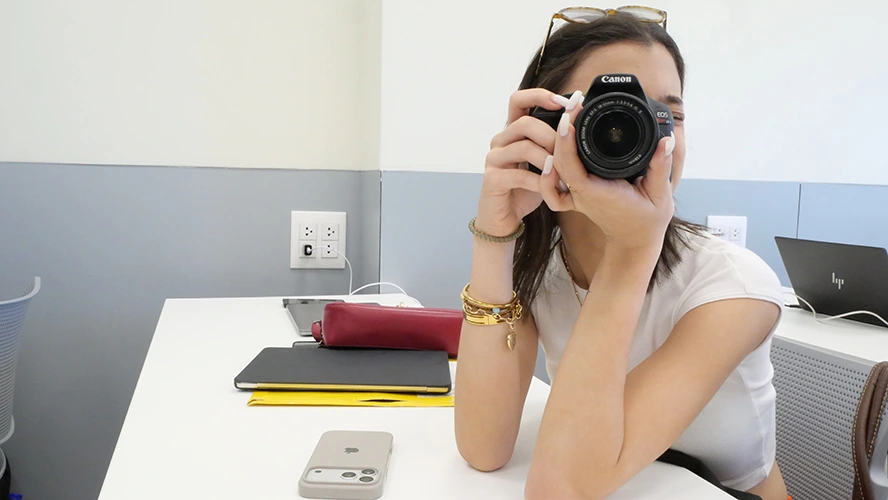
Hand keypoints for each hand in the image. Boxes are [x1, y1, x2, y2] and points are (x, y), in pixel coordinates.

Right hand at [475, 89, 578, 236]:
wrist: (504, 219)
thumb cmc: (525, 189)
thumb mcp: (543, 162)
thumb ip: (553, 144)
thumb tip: (580, 125)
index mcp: (512, 132)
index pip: (518, 100)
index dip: (540, 95)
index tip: (565, 102)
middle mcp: (500, 141)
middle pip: (524, 123)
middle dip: (551, 135)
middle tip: (568, 151)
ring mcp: (494, 160)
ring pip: (524, 147)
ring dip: (549, 159)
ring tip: (565, 173)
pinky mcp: (492, 179)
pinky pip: (519, 175)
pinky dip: (540, 181)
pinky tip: (553, 186)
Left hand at [539, 107, 675, 252]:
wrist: (635, 241)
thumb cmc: (647, 219)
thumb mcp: (659, 193)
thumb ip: (660, 167)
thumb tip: (665, 140)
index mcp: (596, 192)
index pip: (571, 163)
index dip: (566, 139)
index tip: (571, 114)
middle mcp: (581, 193)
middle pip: (558, 160)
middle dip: (562, 129)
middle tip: (573, 102)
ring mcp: (575, 196)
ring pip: (554, 168)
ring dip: (555, 141)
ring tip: (567, 115)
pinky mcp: (575, 197)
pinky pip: (553, 186)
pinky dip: (548, 172)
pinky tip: (551, 154)